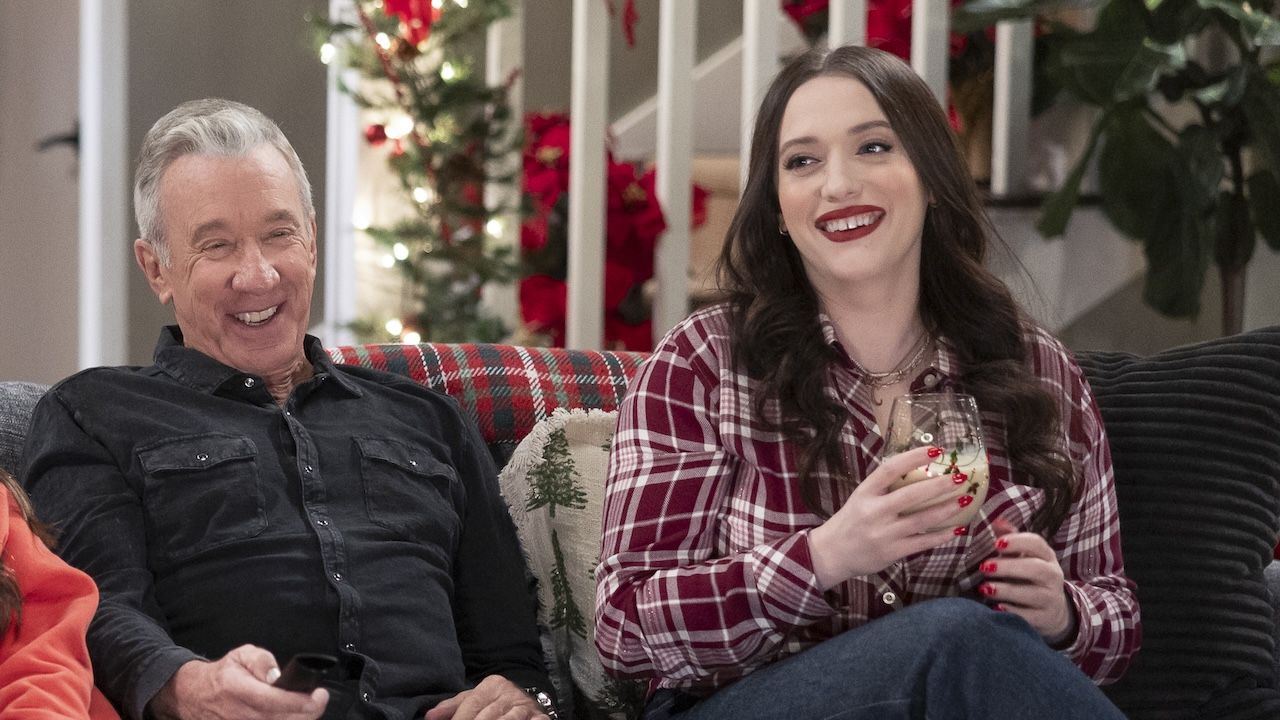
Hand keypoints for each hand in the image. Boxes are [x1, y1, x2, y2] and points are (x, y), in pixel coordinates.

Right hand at [147, 645, 328, 719]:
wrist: (195, 696)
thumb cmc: (223, 675)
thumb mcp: (241, 655)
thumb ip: (261, 661)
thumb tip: (276, 675)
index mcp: (238, 690)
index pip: (274, 701)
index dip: (301, 701)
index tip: (318, 695)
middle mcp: (239, 714)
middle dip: (307, 712)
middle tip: (318, 700)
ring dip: (298, 719)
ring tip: (307, 707)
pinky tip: (293, 715)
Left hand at [424, 675, 549, 719]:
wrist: (529, 695)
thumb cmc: (494, 701)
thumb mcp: (474, 698)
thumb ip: (452, 707)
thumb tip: (429, 717)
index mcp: (491, 685)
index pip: (472, 704)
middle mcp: (508, 693)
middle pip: (487, 716)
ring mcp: (524, 706)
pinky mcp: (539, 717)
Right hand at [809, 446, 970, 589]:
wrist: (832, 554)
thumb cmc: (850, 521)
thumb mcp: (860, 498)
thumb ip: (884, 487)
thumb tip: (916, 469)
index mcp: (865, 493)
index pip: (890, 469)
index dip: (913, 457)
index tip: (935, 450)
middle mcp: (874, 512)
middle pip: (911, 495)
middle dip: (939, 485)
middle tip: (960, 477)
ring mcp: (884, 533)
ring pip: (921, 520)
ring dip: (946, 509)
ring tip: (964, 499)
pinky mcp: (892, 552)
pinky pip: (922, 543)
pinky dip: (941, 536)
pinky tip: (957, 529)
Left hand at [979, 518, 1074, 640]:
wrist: (1052, 610)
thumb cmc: (1029, 576)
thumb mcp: (1023, 556)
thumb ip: (1010, 538)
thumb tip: (994, 520)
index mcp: (1047, 556)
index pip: (1037, 544)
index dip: (1017, 542)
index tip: (997, 543)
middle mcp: (1053, 576)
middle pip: (1036, 569)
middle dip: (1009, 567)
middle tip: (985, 567)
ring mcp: (1052, 598)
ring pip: (1033, 594)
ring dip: (1007, 590)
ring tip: (985, 588)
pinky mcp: (1045, 618)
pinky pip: (1030, 616)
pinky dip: (1012, 612)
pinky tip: (996, 608)